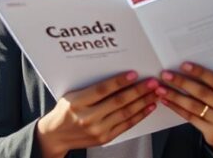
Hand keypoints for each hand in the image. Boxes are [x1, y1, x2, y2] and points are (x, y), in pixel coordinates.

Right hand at [35, 71, 158, 157]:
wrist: (57, 135)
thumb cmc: (65, 110)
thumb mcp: (72, 94)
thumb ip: (92, 87)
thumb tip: (117, 75)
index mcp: (78, 102)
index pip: (102, 90)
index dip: (119, 81)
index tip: (134, 74)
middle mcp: (88, 117)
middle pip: (118, 102)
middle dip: (138, 91)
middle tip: (152, 82)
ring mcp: (97, 130)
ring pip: (125, 113)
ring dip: (143, 102)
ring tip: (155, 93)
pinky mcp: (105, 138)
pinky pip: (126, 125)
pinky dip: (140, 115)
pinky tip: (149, 107)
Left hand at [158, 62, 212, 154]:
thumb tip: (187, 68)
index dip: (200, 72)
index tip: (183, 65)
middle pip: (202, 93)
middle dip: (181, 82)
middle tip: (165, 75)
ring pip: (193, 106)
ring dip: (174, 95)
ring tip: (161, 88)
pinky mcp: (212, 133)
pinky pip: (190, 117)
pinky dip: (176, 108)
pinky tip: (166, 100)